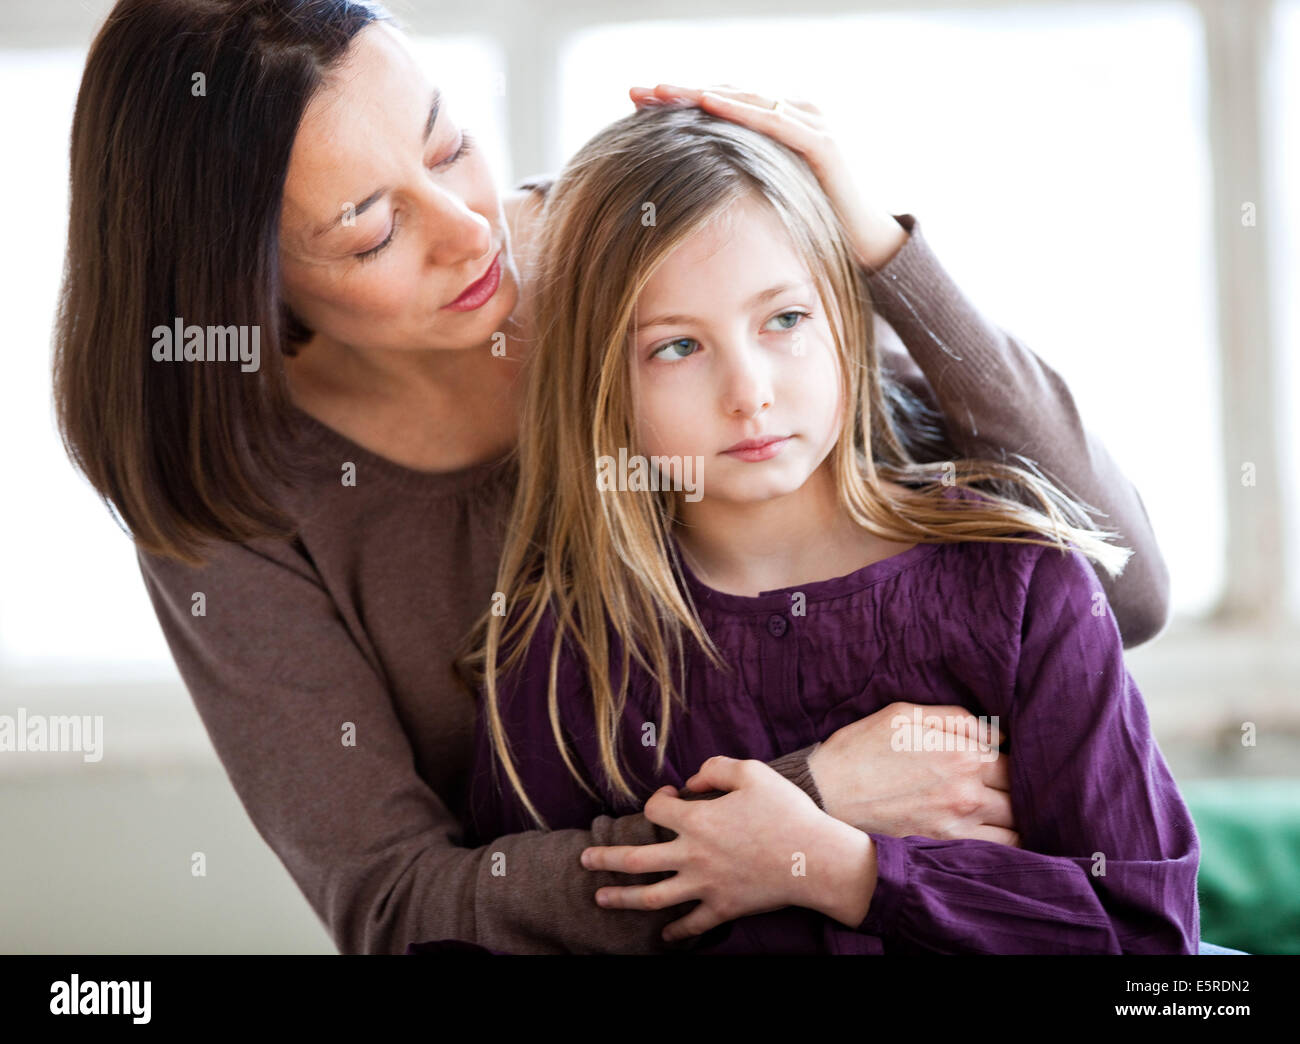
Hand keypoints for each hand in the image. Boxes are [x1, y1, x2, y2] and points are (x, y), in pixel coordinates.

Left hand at [580, 757, 869, 940]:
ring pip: (651, 898)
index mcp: (697, 821)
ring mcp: (705, 886)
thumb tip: (691, 778)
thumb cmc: (786, 812)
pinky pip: (691, 924)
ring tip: (600, 898)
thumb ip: (715, 767)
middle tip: (584, 859)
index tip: (667, 798)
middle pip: (635, 861)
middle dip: (605, 860)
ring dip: (622, 899)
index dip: (656, 801)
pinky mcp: (723, 908)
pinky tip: (662, 935)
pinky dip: (674, 932)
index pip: (655, 812)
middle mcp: (693, 856)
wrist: (816, 859)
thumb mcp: (752, 773)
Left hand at [629, 82, 907, 270]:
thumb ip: (731, 184)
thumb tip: (680, 193)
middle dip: (681, 92)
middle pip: (727, 94)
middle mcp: (792, 114)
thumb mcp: (758, 200)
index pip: (720, 104)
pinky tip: (709, 104)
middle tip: (638, 91)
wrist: (864, 248)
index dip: (680, 101)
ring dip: (702, 95)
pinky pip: (775, 121)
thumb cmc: (808, 228)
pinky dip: (741, 110)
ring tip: (663, 92)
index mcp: (775, 124)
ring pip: (746, 100)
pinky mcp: (822, 144)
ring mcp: (809, 124)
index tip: (636, 101)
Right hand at [809, 701, 1019, 844]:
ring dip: (1014, 819)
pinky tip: (994, 835)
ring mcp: (956, 826)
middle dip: (1015, 790)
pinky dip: (1004, 845)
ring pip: (1015, 827)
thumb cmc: (861, 749)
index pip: (1012, 760)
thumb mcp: (904, 713)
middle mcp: (966, 792)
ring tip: (1002, 813)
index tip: (998, 762)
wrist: (823, 795)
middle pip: (1019, 795)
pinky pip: (996, 853)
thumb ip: (956, 718)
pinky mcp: (942, 850)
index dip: (1009, 760)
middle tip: (1001, 787)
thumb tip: (997, 734)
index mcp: (960, 754)